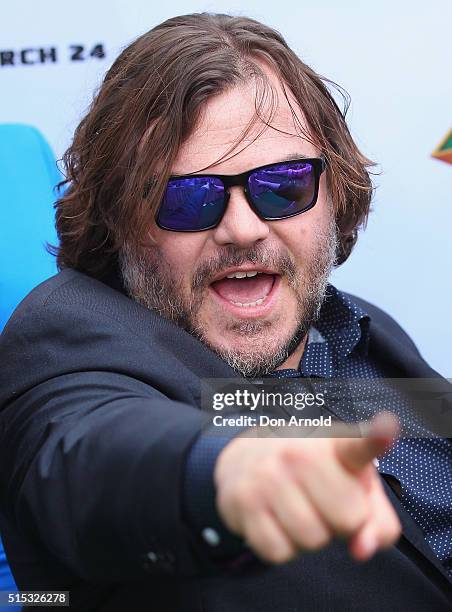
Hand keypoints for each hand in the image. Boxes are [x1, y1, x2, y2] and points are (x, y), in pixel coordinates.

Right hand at [214, 412, 400, 563]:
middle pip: (348, 520)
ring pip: (312, 541)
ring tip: (301, 509)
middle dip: (341, 524)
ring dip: (312, 537)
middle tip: (323, 502)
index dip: (377, 438)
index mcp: (336, 445)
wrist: (245, 457)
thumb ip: (377, 521)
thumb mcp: (355, 486)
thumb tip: (362, 549)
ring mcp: (268, 474)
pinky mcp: (243, 500)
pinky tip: (278, 520)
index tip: (388, 427)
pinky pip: (279, 553)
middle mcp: (300, 453)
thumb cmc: (315, 475)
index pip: (358, 445)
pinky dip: (284, 548)